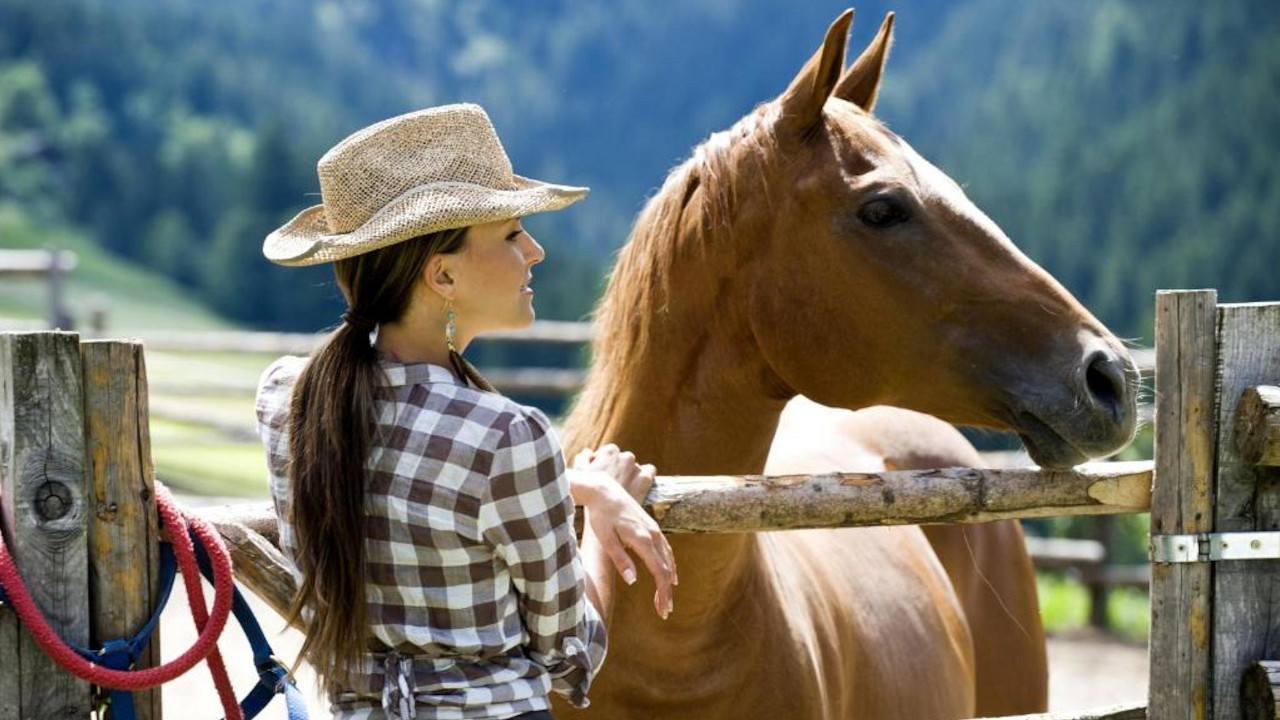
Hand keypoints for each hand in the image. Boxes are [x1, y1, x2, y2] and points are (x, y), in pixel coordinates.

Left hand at [573, 445, 676, 618]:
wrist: (603, 490)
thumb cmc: (600, 516)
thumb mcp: (606, 539)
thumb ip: (620, 560)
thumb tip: (633, 581)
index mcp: (642, 539)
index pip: (659, 571)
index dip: (663, 592)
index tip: (662, 610)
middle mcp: (652, 534)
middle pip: (666, 568)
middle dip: (666, 591)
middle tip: (664, 612)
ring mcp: (654, 529)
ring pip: (668, 558)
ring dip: (669, 579)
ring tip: (667, 598)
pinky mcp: (651, 526)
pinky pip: (666, 549)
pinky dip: (669, 564)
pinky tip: (669, 573)